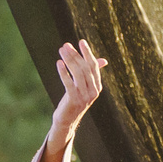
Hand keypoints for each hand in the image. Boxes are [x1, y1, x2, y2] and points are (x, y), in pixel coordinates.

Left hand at [39, 39, 108, 161]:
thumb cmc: (74, 100)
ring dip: (69, 60)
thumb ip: (92, 73)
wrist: (67, 120)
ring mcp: (84, 97)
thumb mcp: (84, 86)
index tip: (81, 42)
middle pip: (85, 68)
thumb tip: (103, 60)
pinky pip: (69, 83)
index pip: (94, 66)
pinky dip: (63, 72)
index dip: (88, 53)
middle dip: (75, 55)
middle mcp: (93, 92)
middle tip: (65, 45)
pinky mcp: (74, 100)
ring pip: (78, 74)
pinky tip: (59, 63)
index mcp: (97, 87)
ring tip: (61, 51)